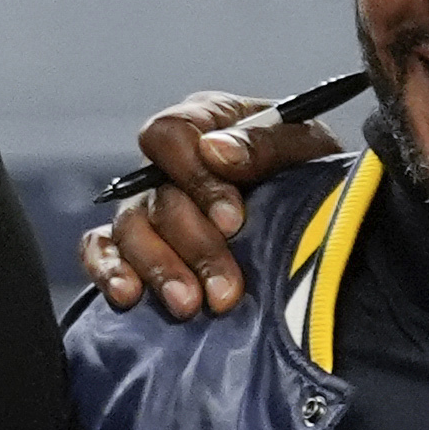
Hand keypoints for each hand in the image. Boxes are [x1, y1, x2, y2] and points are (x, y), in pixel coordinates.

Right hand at [75, 85, 353, 317]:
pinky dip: (109, 270)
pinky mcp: (134, 244)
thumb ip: (265, 143)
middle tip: (225, 288)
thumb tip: (216, 151)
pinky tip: (129, 294)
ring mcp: (150, 204)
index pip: (171, 135)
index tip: (232, 220)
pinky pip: (101, 250)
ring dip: (160, 269)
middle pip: (155, 195)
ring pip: (130, 229)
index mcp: (207, 123)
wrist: (327, 225)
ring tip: (190, 306)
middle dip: (193, 245)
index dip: (195, 177)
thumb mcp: (307, 148)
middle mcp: (170, 163)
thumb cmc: (312, 174)